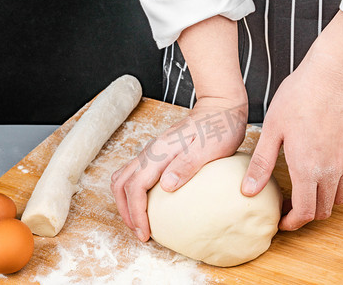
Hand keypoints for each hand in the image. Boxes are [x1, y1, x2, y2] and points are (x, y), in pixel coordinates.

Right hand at [111, 15, 247, 240]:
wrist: (220, 108)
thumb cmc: (218, 129)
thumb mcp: (209, 149)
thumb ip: (187, 165)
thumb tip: (165, 186)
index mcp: (160, 153)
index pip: (136, 187)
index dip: (136, 213)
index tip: (145, 233)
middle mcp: (151, 151)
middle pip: (122, 183)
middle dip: (126, 211)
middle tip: (139, 232)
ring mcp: (152, 151)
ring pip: (124, 177)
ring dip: (126, 201)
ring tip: (139, 220)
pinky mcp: (157, 153)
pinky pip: (134, 173)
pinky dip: (133, 191)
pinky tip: (147, 201)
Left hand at [242, 61, 342, 230]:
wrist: (333, 72)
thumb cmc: (299, 96)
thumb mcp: (272, 130)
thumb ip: (261, 164)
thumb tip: (248, 191)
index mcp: (307, 168)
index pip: (305, 212)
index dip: (293, 223)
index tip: (283, 220)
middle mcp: (333, 170)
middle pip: (324, 209)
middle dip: (307, 213)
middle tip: (293, 204)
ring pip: (342, 196)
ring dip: (325, 199)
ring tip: (309, 186)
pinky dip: (342, 181)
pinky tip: (329, 168)